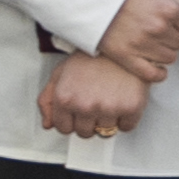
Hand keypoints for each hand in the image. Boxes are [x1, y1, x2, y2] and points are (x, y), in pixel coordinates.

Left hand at [36, 52, 155, 140]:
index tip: (77, 112)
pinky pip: (126, 127)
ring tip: (108, 99)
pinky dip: (125, 119)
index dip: (71, 121)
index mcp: (65, 99)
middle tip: (94, 104)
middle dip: (88, 122)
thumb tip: (48, 124)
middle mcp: (85, 106)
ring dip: (107, 120)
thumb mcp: (60, 74)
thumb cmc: (90, 58)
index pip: (64, 129)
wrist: (119, 44)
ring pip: (105, 132)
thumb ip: (48, 100)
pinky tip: (122, 102)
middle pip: (84, 133)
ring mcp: (108, 108)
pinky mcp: (131, 108)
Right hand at [96, 0, 178, 86]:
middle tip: (158, 27)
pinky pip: (152, 75)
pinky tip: (153, 63)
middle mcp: (158, 28)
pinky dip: (157, 73)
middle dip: (173, 35)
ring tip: (152, 40)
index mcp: (168, 7)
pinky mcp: (126, 57)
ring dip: (164, 51)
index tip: (170, 17)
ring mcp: (142, 45)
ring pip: (169, 58)